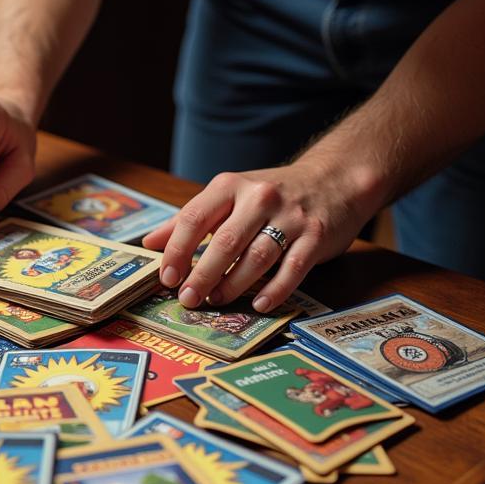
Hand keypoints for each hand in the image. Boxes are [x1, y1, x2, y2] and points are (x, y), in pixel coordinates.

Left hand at [142, 160, 378, 313]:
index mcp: (230, 185)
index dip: (177, 250)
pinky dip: (275, 290)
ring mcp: (290, 217)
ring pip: (257, 257)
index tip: (167, 277)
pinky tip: (259, 304)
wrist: (334, 179)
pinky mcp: (316, 236)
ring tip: (216, 301)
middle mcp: (260, 197)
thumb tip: (150, 243)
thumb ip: (191, 218)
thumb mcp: (229, 195)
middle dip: (202, 274)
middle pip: (224, 242)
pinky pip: (292, 269)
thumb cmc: (271, 194)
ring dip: (233, 284)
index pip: (195, 218)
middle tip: (187, 299)